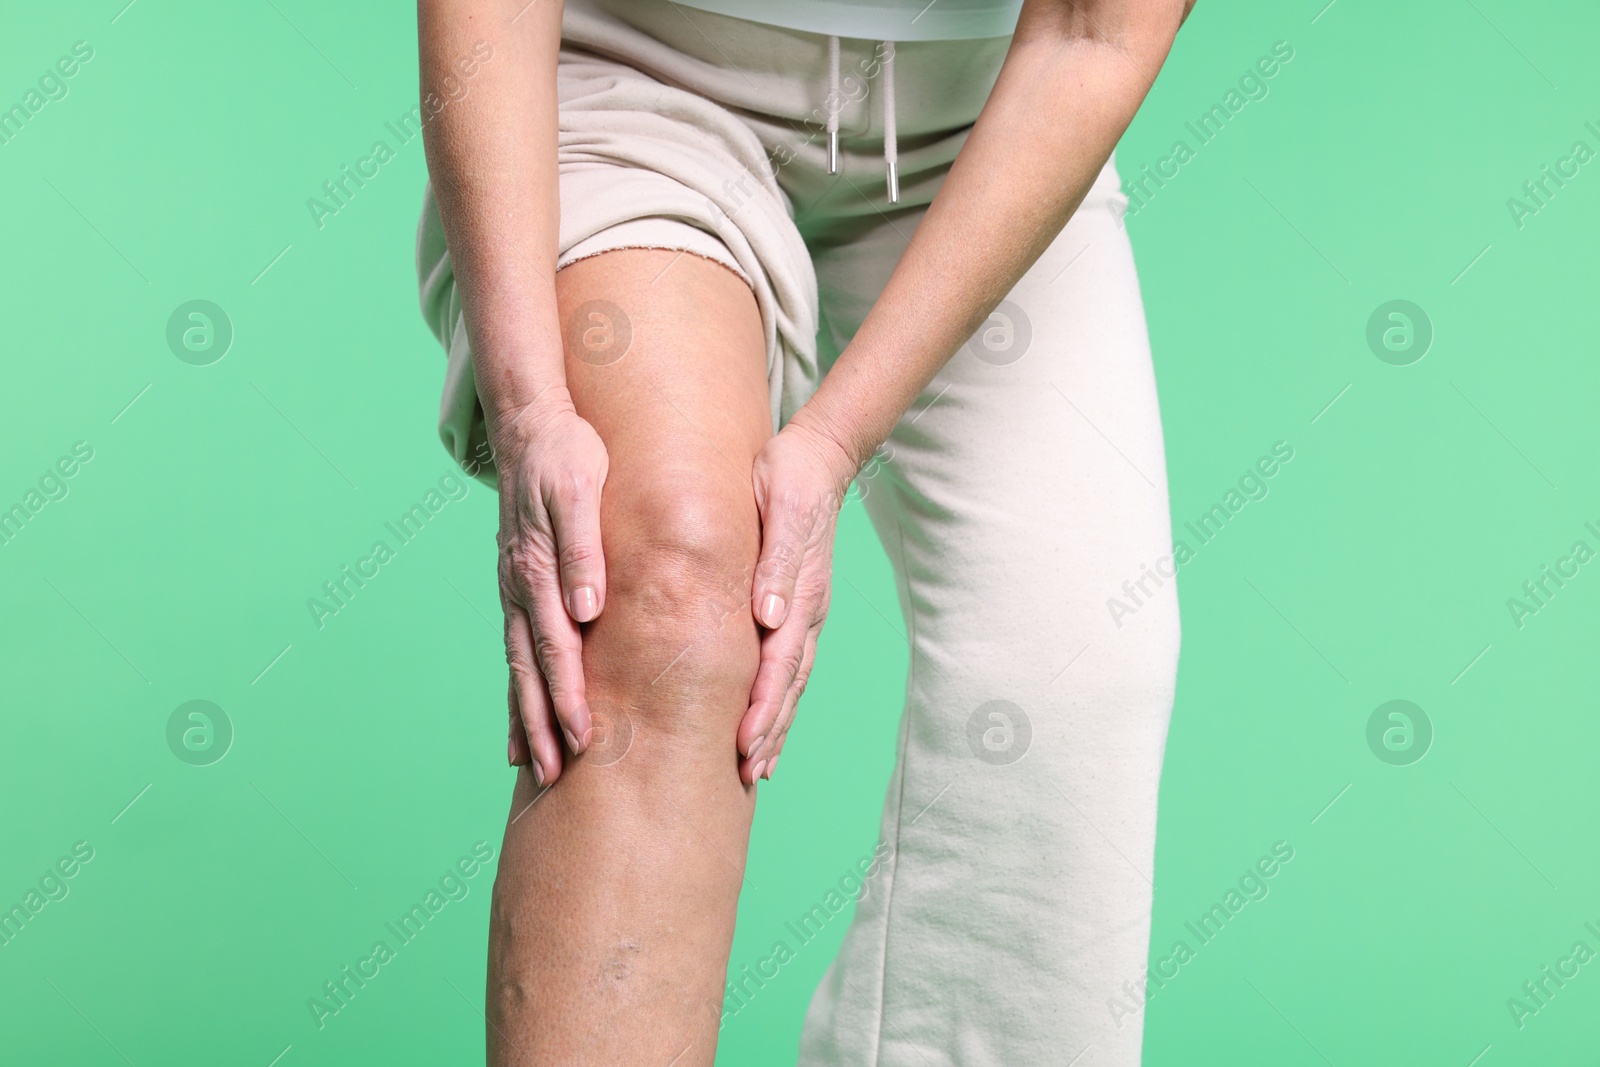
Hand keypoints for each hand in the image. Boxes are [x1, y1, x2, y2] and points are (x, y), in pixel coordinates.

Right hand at [492, 389, 608, 786]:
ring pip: (519, 667)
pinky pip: (516, 649)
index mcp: (538, 568)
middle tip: (560, 774)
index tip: (583, 735)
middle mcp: (520, 587)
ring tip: (538, 766)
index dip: (569, 693)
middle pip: (531, 669)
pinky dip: (519, 689)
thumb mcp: (579, 490)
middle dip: (545, 723)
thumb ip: (582, 549)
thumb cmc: (566, 455)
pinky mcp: (519, 587)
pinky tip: (522, 723)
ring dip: (528, 717)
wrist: (532, 423)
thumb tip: (587, 608)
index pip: (556, 645)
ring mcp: (514, 590)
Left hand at [738, 417, 859, 784]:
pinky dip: (777, 699)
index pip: (781, 664)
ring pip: (790, 681)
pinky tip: (762, 721)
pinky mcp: (793, 607)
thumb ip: (779, 564)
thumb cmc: (790, 479)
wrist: (814, 457)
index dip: (764, 707)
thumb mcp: (784, 511)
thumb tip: (769, 617)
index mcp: (802, 595)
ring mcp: (803, 613)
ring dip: (776, 723)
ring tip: (757, 765)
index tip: (745, 744)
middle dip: (770, 730)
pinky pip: (786, 664)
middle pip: (789, 684)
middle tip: (749, 772)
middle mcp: (806, 612)